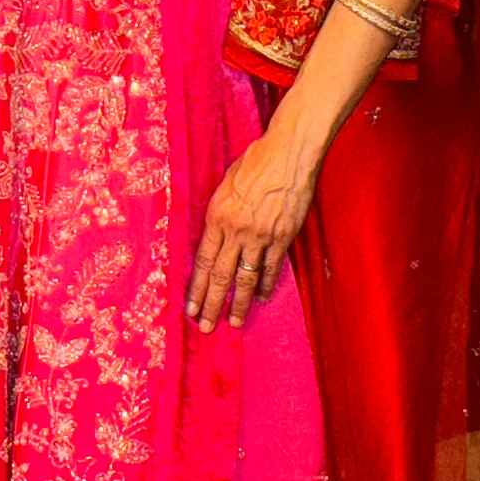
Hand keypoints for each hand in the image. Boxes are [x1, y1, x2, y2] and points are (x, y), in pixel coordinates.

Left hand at [189, 125, 319, 331]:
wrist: (288, 153)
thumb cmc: (255, 162)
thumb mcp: (225, 185)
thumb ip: (219, 213)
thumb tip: (216, 234)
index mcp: (216, 217)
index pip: (201, 262)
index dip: (196, 289)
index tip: (191, 309)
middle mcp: (235, 231)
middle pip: (220, 276)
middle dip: (212, 305)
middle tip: (206, 327)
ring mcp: (260, 236)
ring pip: (246, 278)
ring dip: (239, 303)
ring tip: (234, 322)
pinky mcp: (283, 237)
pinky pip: (272, 268)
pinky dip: (267, 285)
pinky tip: (262, 298)